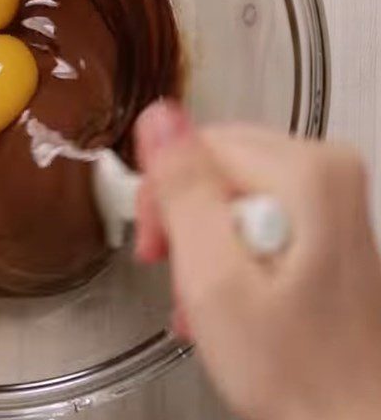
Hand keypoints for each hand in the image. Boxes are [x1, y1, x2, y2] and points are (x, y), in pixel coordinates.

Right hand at [134, 102, 380, 419]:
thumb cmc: (295, 372)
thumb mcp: (214, 277)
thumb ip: (183, 189)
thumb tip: (158, 116)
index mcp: (306, 173)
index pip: (195, 145)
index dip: (164, 198)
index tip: (158, 249)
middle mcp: (326, 170)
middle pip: (213, 162)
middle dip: (183, 219)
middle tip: (178, 275)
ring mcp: (329, 195)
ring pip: (226, 189)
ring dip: (202, 241)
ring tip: (204, 297)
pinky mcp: (324, 220)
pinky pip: (251, 208)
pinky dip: (228, 250)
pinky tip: (227, 294)